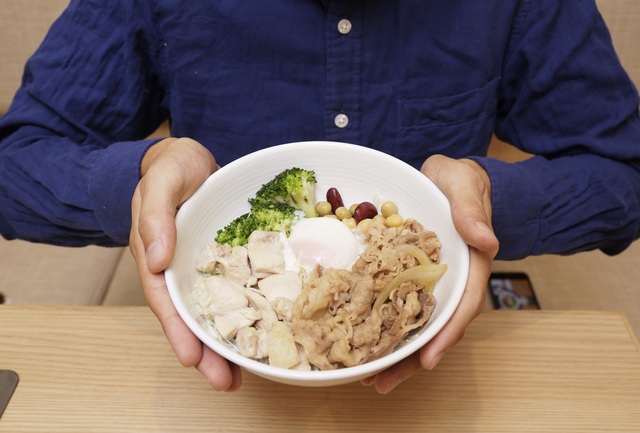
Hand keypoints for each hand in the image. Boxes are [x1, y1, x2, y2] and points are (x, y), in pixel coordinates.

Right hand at [129, 137, 241, 390]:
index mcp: (157, 257)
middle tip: (228, 382)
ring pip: (217, 311)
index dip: (179, 332)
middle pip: (192, 318)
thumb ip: (155, 217)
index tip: (192, 360)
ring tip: (249, 372)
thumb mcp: (161, 183)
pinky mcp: (229, 260)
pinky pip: (240, 289)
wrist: (191, 159)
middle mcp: (181, 270)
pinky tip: (268, 328)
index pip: (166, 302)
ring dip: (230, 341)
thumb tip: (157, 259)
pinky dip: (250, 311)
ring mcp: (206, 268)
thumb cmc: (170, 168)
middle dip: (207, 352)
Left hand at [362, 154, 498, 393]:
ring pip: (415, 323)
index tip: (427, 361)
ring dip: (394, 351)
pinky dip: (382, 325)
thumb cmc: (460, 181)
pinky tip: (362, 342)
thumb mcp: (466, 185)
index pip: (463, 305)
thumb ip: (471, 210)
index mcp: (471, 264)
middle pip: (436, 326)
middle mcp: (451, 280)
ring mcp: (429, 281)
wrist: (443, 179)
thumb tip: (486, 240)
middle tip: (382, 383)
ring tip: (368, 377)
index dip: (446, 335)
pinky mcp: (409, 276)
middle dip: (412, 358)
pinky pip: (397, 305)